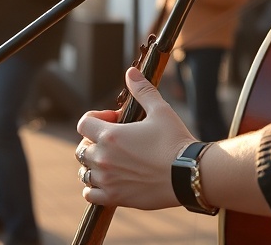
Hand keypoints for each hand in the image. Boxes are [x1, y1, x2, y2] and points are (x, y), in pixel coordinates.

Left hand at [75, 67, 196, 209]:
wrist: (188, 174)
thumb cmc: (175, 140)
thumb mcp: (160, 110)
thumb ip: (142, 90)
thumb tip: (131, 72)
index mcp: (110, 136)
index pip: (83, 123)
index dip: (96, 118)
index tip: (114, 119)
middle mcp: (103, 159)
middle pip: (82, 148)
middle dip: (95, 141)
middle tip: (116, 140)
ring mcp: (107, 180)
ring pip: (84, 171)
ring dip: (94, 163)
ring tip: (113, 160)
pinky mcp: (115, 198)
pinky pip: (90, 194)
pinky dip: (94, 187)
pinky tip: (109, 180)